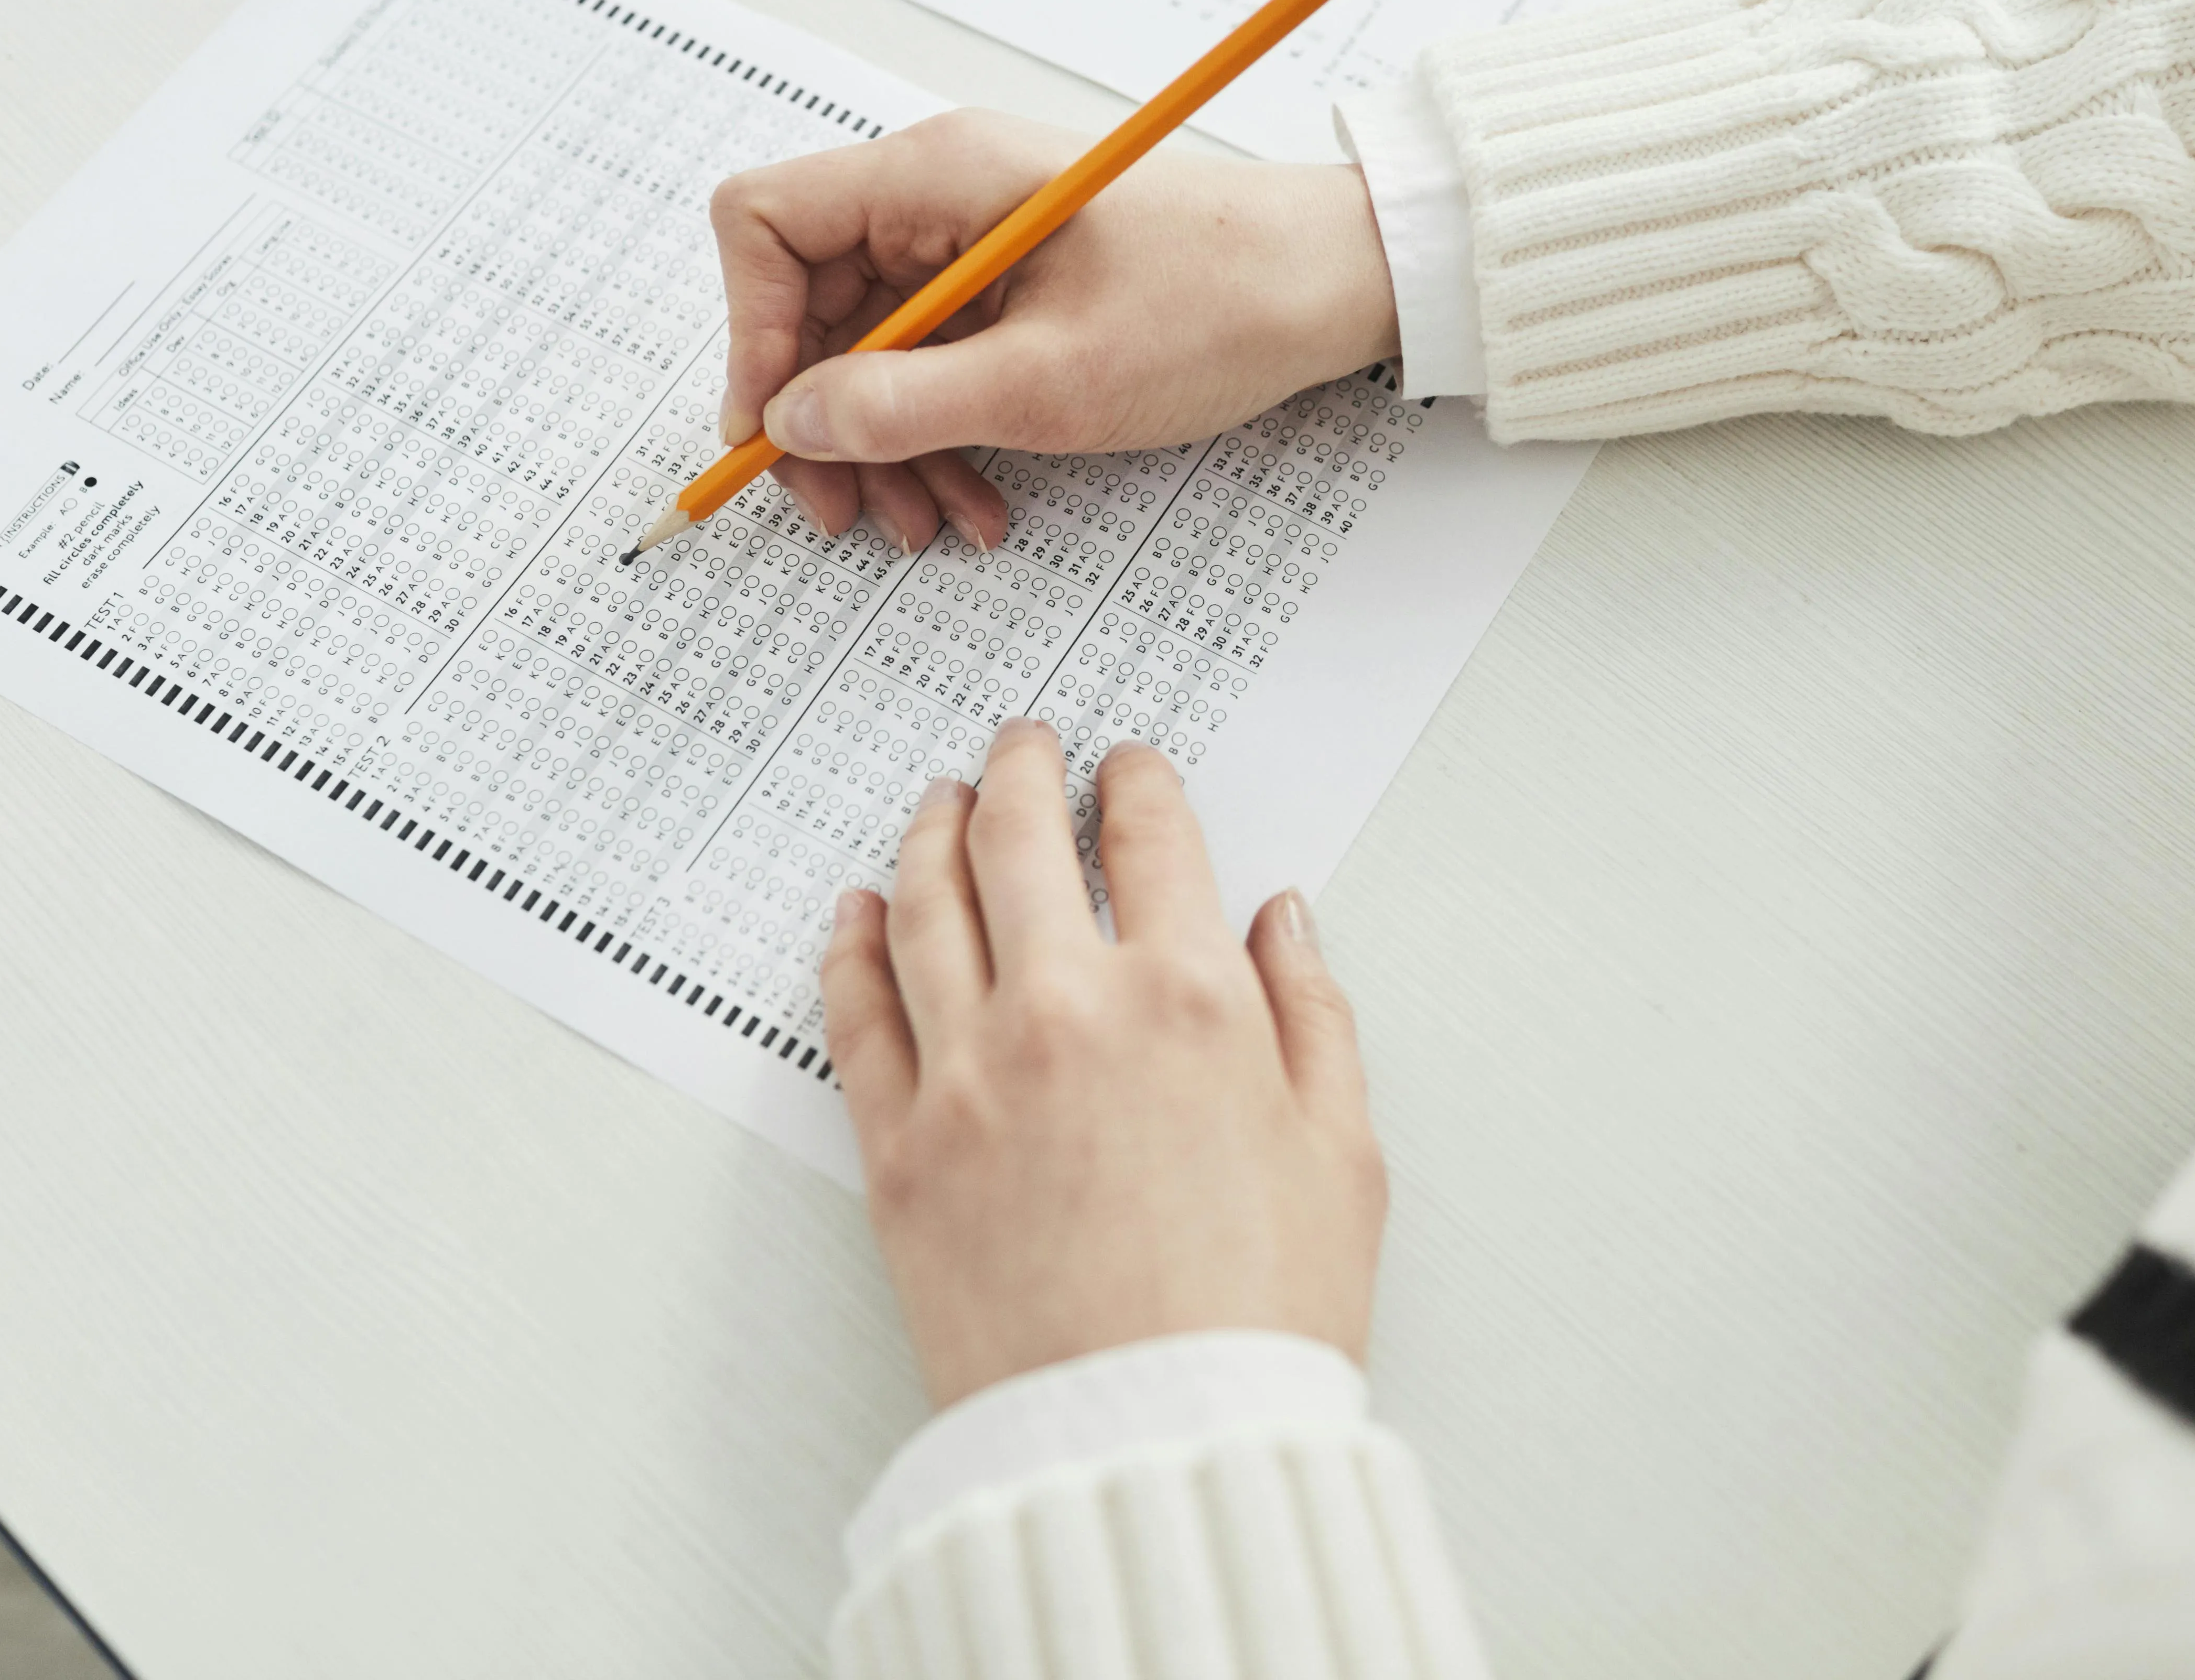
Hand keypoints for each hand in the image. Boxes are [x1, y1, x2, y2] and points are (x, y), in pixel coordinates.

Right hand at [711, 109, 1402, 551]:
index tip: (776, 431)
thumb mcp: (1051, 380)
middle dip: (822, 420)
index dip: (751, 331)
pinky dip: (940, 435)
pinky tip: (975, 502)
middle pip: (810, 302)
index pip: (765, 222)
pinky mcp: (1009, 288)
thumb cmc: (1217, 304)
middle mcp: (939, 195)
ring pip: (870, 350)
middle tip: (845, 514)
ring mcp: (972, 242)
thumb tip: (792, 425)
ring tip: (926, 526)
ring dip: (884, 447)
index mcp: (935, 175)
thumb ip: (907, 403)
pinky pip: (935, 362)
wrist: (1333, 284)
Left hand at [822, 719, 1385, 1406]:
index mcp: (1190, 1002)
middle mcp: (1068, 1013)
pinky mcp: (900, 1151)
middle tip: (1022, 746)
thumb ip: (1312, 1016)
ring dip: (929, 833)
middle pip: (1019, 840)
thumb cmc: (1258, 1320)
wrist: (1151, 1447)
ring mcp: (970, 1077)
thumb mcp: (1343, 1155)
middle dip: (1022, 772)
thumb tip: (1283, 920)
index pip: (1152, 839)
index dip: (1138, 785)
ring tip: (938, 802)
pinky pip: (856, 1015)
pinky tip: (856, 913)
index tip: (1129, 771)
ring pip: (924, 905)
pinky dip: (851, 945)